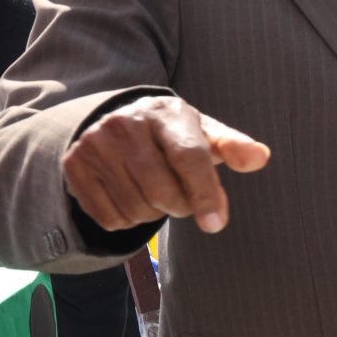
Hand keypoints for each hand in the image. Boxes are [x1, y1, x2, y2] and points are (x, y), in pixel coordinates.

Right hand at [65, 94, 270, 233]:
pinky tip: (131, 197)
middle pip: (163, 191)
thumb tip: (260, 158)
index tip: (216, 224)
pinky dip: (127, 220)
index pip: (189, 157)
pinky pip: (109, 218)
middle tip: (183, 199)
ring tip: (156, 193)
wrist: (118, 123)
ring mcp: (95, 145)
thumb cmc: (175, 135)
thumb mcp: (205, 135)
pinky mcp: (75, 167)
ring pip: (137, 209)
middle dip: (182, 205)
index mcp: (165, 113)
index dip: (205, 193)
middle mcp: (125, 124)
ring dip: (154, 214)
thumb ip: (232, 147)